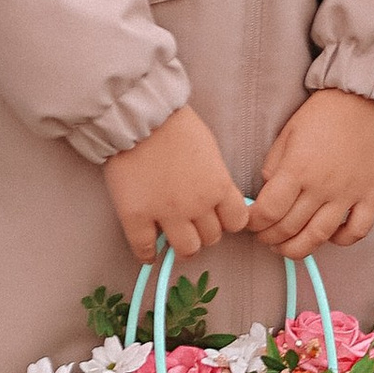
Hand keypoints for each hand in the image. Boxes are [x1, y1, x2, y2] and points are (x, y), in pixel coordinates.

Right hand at [104, 105, 250, 261]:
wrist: (139, 117)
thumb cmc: (176, 126)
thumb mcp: (210, 151)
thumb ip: (215, 179)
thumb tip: (215, 199)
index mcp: (218, 186)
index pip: (237, 221)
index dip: (228, 221)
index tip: (220, 219)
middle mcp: (197, 205)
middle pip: (212, 238)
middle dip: (205, 233)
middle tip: (194, 226)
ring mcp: (166, 214)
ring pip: (187, 250)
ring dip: (183, 247)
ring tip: (175, 240)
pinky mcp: (136, 217)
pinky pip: (145, 249)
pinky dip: (148, 255)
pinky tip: (149, 252)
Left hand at [248, 88, 373, 256]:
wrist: (368, 97)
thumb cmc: (327, 111)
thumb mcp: (288, 132)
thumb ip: (274, 165)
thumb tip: (268, 192)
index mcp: (298, 168)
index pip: (268, 211)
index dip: (253, 223)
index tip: (250, 222)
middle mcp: (322, 186)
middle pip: (288, 228)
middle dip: (269, 237)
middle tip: (264, 235)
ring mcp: (349, 193)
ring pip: (319, 237)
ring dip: (297, 248)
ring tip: (287, 246)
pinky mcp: (371, 195)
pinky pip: (358, 231)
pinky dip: (342, 240)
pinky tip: (330, 235)